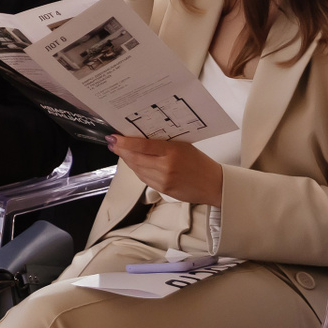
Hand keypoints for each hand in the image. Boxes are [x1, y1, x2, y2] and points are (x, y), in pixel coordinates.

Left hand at [108, 135, 223, 206]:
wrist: (214, 184)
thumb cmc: (199, 162)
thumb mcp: (182, 146)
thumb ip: (161, 144)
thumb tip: (139, 139)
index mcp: (172, 151)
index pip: (142, 146)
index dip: (124, 142)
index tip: (113, 138)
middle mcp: (165, 166)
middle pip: (135, 158)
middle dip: (121, 150)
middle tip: (113, 143)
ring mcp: (163, 180)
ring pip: (137, 169)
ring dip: (127, 160)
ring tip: (121, 151)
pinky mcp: (163, 190)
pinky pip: (143, 178)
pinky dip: (137, 170)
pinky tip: (135, 163)